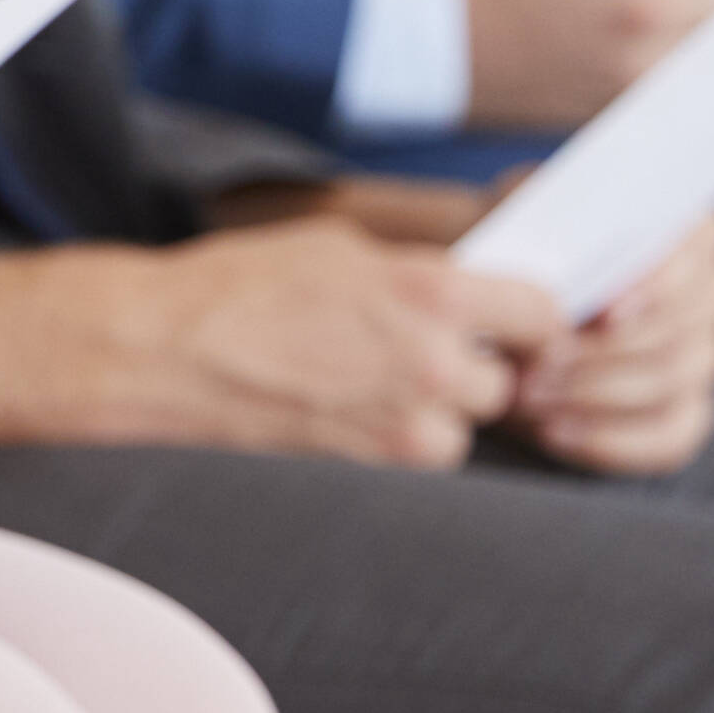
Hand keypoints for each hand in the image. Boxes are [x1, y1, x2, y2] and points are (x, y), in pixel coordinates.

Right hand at [0, 224, 565, 467]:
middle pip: (508, 376)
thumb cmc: (242, 285)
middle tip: (424, 347)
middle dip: (477, 363)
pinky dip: (404, 437)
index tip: (509, 321)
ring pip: (469, 422)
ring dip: (440, 405)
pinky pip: (427, 454)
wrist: (168, 349)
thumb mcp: (342, 249)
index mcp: (433, 292)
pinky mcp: (377, 463)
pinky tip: (355, 409)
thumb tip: (471, 291)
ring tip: (376, 379)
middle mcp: (436, 362)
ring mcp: (409, 421)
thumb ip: (420, 275)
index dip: (529, 318)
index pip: (544, 314)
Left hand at [516, 210, 713, 475]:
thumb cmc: (514, 244)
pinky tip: (554, 430)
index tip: (604, 310)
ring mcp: (703, 356)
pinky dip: (609, 440)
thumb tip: (569, 268)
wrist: (487, 295)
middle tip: (538, 359)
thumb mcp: (519, 212)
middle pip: (684, 328)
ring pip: (671, 382)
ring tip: (526, 392)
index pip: (700, 250)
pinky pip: (667, 439)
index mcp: (688, 228)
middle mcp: (710, 292)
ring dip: (593, 393)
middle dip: (605, 351)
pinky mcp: (683, 413)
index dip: (657, 284)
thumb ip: (554, 222)